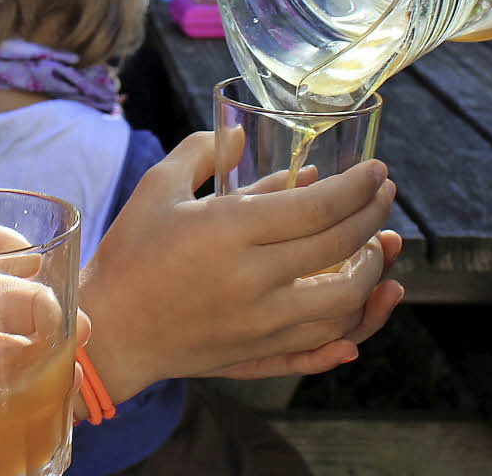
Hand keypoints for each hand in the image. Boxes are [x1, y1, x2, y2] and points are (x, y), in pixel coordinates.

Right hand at [77, 131, 400, 404]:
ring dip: (373, 273)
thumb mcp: (158, 188)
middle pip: (339, 248)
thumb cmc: (129, 251)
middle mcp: (253, 280)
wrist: (108, 329)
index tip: (377, 171)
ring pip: (344, 303)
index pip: (317, 207)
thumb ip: (202, 153)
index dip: (357, 187)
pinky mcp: (259, 355)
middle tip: (384, 194)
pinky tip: (364, 307)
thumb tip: (241, 135)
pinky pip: (323, 346)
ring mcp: (260, 324)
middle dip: (373, 215)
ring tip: (378, 246)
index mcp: (228, 231)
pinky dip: (352, 328)